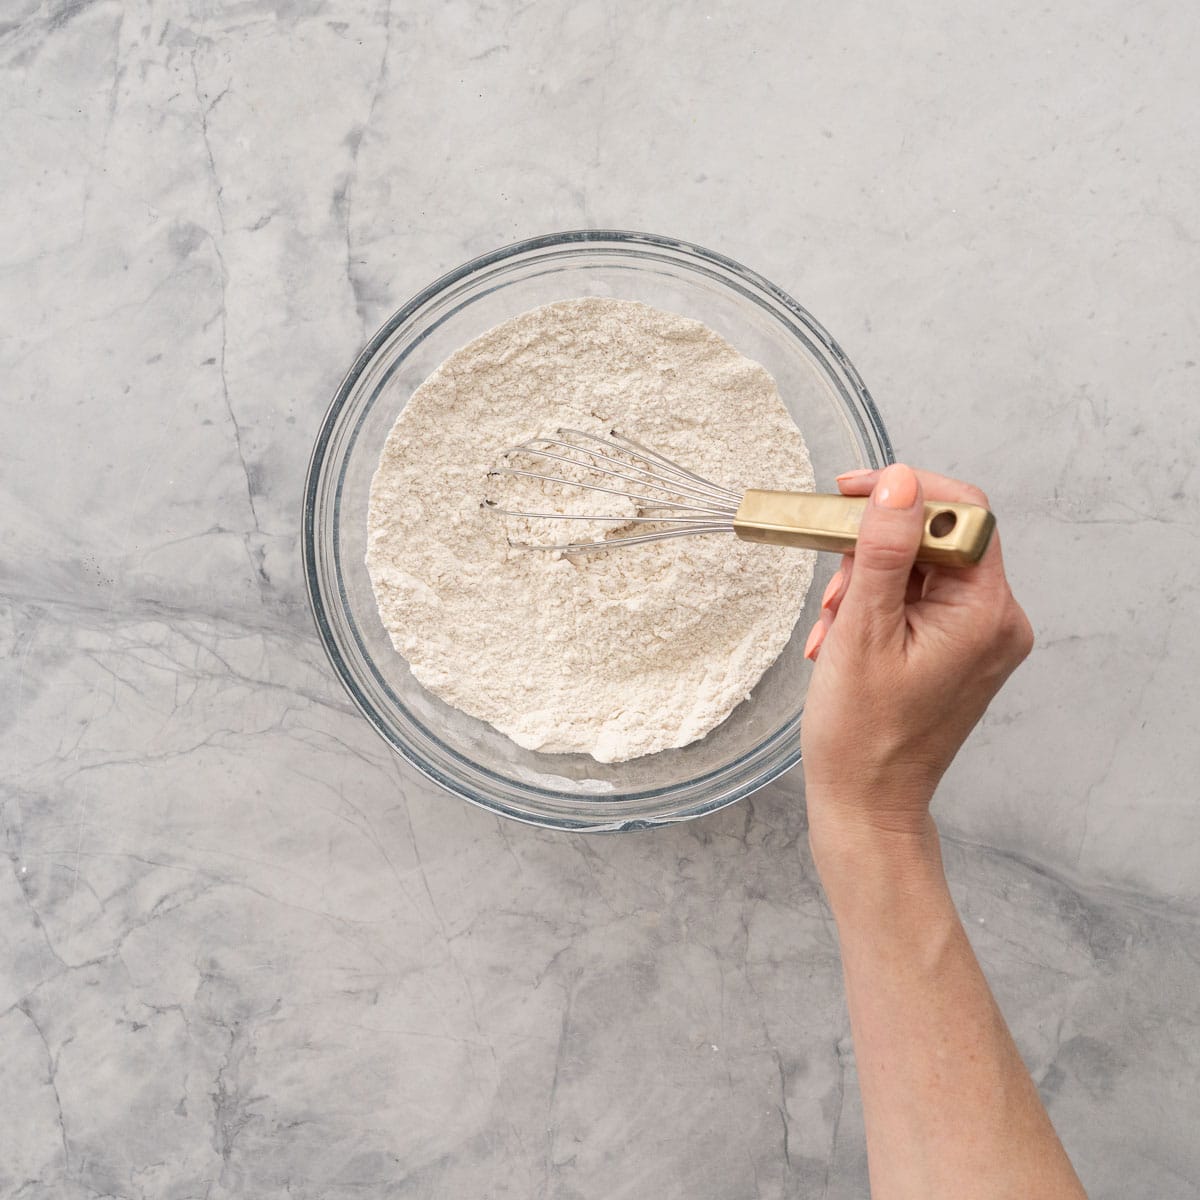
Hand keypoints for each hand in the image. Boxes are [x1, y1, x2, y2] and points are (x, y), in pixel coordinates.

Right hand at [800, 463, 1033, 842]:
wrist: (866, 804)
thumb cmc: (862, 734)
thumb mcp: (863, 630)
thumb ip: (884, 550)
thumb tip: (898, 482)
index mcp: (986, 611)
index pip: (960, 512)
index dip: (903, 493)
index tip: (845, 496)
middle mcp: (997, 620)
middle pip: (936, 539)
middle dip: (872, 553)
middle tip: (831, 591)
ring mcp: (980, 637)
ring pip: (920, 569)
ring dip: (865, 584)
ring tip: (830, 628)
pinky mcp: (959, 651)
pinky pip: (918, 602)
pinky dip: (875, 609)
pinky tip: (840, 640)